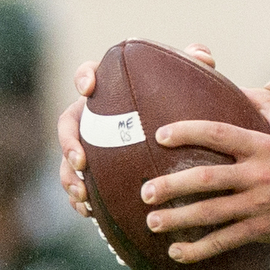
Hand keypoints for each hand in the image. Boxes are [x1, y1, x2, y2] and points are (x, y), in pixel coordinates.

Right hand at [59, 42, 218, 220]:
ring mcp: (90, 145)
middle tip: (80, 160)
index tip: (88, 87)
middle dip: (67, 142)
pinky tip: (89, 213)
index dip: (84, 76)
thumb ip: (196, 68)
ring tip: (82, 195)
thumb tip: (203, 56)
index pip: (89, 74)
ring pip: (66, 159)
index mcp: (110, 91)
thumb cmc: (186, 106)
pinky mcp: (95, 172)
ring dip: (68, 176)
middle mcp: (93, 117)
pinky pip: (78, 185)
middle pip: (67, 124)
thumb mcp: (193, 88)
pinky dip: (80, 199)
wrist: (185, 140)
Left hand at [139, 78, 269, 263]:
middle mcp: (258, 176)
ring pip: (211, 213)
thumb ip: (265, 107)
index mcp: (263, 147)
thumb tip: (238, 87)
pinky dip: (200, 249)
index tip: (161, 136)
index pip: (219, 134)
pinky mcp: (263, 229)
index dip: (187, 132)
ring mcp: (260, 204)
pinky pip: (226, 241)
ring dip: (178, 218)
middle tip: (144, 191)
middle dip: (170, 185)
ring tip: (151, 221)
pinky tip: (177, 253)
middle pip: (206, 179)